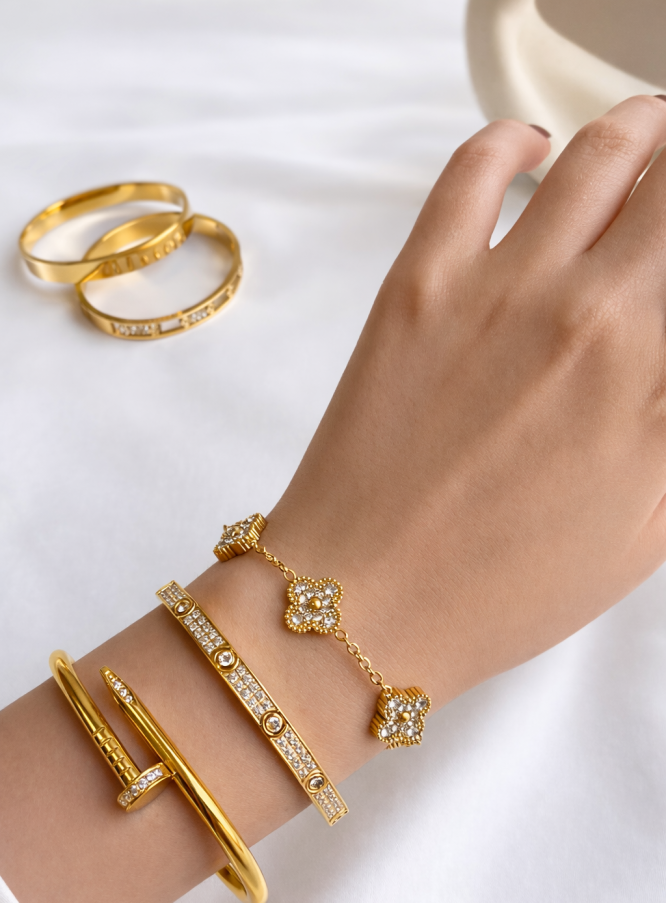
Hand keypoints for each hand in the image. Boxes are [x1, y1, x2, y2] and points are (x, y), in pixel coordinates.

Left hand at [270, 96, 665, 703]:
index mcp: (657, 385)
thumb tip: (665, 369)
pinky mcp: (421, 279)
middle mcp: (597, 318)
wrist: (363, 603)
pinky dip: (514, 139)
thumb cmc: (502, 589)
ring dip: (639, 134)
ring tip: (643, 143)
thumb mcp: (645, 530)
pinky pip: (477, 164)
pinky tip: (531, 150)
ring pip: (602, 151)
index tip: (665, 280)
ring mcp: (504, 288)